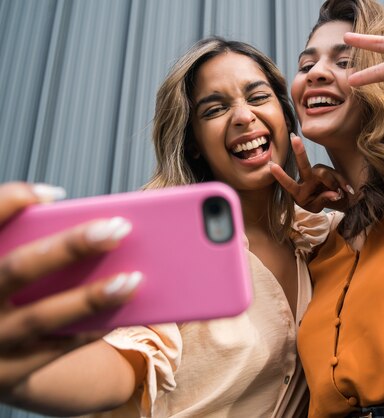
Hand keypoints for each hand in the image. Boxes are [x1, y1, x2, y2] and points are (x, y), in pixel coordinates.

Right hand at [0, 182, 140, 395]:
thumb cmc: (8, 295)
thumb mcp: (5, 268)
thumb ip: (28, 245)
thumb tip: (91, 224)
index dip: (9, 202)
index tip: (53, 194)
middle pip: (18, 269)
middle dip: (70, 247)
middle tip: (117, 229)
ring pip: (41, 317)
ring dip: (91, 297)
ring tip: (134, 279)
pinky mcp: (9, 373)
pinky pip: (56, 351)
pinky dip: (91, 329)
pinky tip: (122, 312)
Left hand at [270, 134, 353, 212]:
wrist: (329, 200)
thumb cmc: (318, 203)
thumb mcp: (317, 208)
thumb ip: (323, 200)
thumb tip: (334, 193)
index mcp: (298, 191)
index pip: (289, 184)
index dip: (281, 176)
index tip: (272, 166)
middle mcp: (305, 178)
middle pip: (303, 165)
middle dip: (299, 152)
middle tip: (294, 138)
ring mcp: (315, 172)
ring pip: (324, 174)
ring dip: (333, 185)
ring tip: (339, 195)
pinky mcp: (325, 169)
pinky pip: (335, 175)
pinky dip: (342, 183)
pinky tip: (347, 189)